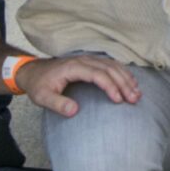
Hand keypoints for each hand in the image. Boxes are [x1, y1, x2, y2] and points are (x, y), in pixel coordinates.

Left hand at [19, 53, 142, 117]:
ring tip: (137, 93)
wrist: (33, 72)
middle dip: (124, 84)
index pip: (97, 74)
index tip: (118, 100)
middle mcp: (82, 60)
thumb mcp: (42, 98)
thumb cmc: (38, 85)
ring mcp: (87, 59)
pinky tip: (131, 82)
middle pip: (109, 69)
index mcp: (72, 67)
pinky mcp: (90, 62)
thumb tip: (75, 111)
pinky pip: (110, 64)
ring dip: (126, 78)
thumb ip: (57, 104)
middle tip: (134, 99)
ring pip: (112, 65)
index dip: (110, 86)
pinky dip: (123, 72)